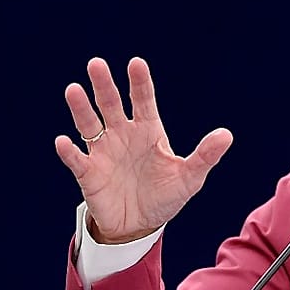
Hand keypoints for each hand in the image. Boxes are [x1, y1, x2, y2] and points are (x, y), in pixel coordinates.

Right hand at [54, 57, 232, 243]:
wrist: (140, 226)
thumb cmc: (165, 196)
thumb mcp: (189, 178)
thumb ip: (205, 156)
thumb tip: (226, 135)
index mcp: (148, 131)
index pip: (143, 100)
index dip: (139, 82)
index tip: (136, 63)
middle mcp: (122, 134)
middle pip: (110, 104)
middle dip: (104, 85)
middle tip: (96, 64)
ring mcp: (103, 152)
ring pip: (89, 124)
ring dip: (81, 108)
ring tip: (73, 90)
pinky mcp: (89, 173)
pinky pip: (77, 159)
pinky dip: (69, 151)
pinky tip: (64, 142)